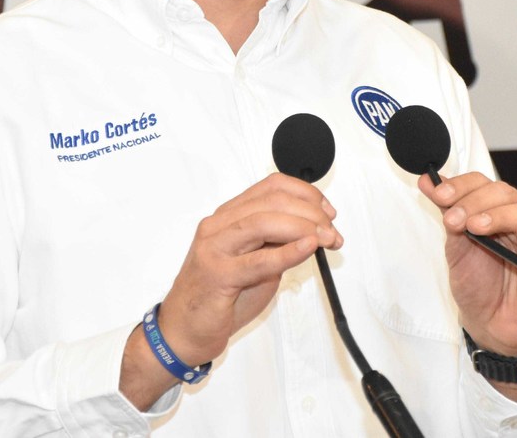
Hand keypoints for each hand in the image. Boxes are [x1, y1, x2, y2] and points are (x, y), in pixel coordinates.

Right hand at [120, 173, 341, 406]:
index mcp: (227, 216)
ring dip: (304, 227)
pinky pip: (259, 260)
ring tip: (326, 239)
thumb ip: (276, 244)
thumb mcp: (254, 262)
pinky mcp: (217, 275)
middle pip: (271, 201)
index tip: (327, 211)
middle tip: (332, 231)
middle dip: (311, 212)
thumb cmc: (218, 297)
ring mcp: (215, 248)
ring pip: (264, 222)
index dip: (305, 193)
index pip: (270, 186)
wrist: (184, 330)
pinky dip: (288, 251)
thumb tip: (312, 232)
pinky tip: (308, 248)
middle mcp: (218, 226)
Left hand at [417, 171, 516, 357]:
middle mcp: (514, 218)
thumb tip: (427, 181)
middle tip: (453, 220)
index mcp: (491, 210)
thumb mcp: (455, 248)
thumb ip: (447, 215)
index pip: (480, 184)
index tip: (438, 195)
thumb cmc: (478, 285)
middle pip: (501, 193)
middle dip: (473, 202)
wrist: (492, 324)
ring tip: (474, 227)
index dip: (460, 186)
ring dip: (496, 215)